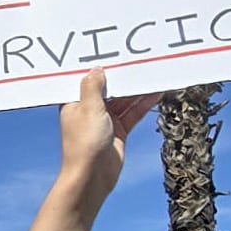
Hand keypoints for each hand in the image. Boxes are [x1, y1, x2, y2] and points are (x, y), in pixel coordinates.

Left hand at [57, 69, 159, 199]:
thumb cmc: (84, 143)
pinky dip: (143, 104)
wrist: (92, 177)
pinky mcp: (118, 131)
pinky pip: (132, 113)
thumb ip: (94, 87)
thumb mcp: (89, 109)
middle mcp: (88, 110)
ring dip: (136, 89)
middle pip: (108, 88)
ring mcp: (104, 121)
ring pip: (123, 100)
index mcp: (74, 102)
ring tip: (152, 73)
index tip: (112, 53)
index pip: (86, 79)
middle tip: (138, 60)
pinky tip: (156, 92)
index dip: (98, 67)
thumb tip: (97, 69)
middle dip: (122, 76)